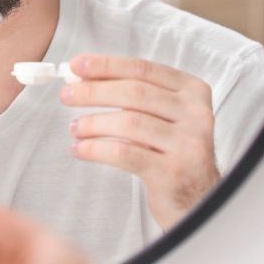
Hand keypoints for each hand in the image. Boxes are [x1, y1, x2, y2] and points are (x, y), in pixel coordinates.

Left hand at [62, 55, 219, 228]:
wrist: (196, 197)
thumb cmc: (171, 151)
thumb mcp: (159, 116)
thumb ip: (130, 95)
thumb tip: (83, 77)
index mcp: (192, 91)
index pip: (143, 69)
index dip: (106, 65)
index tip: (77, 65)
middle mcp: (196, 114)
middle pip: (134, 92)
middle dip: (93, 91)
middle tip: (67, 95)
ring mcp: (188, 144)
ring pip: (128, 122)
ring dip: (93, 123)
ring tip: (75, 128)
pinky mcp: (173, 171)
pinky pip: (124, 153)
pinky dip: (95, 149)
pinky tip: (80, 149)